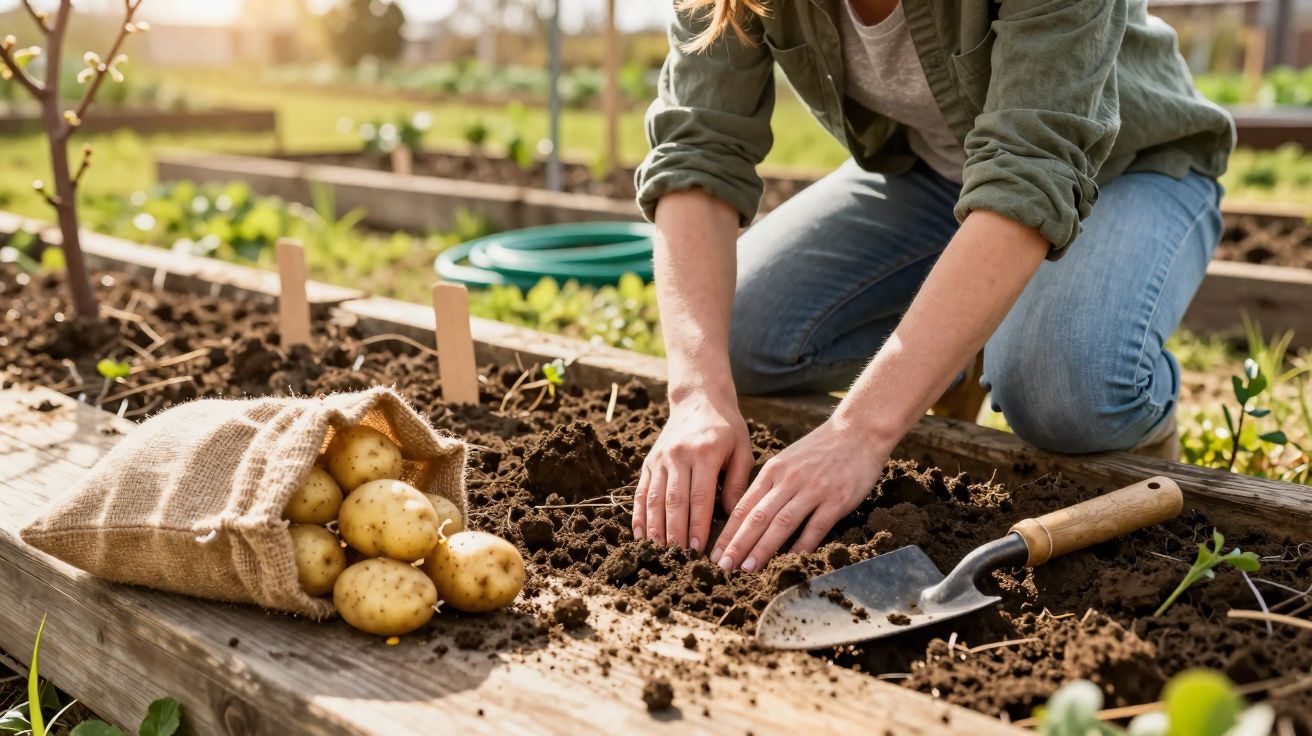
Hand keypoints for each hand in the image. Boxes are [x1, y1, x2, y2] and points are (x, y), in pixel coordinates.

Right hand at [633, 390, 752, 552]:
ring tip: (658, 552)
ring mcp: (661, 458)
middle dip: (675, 533)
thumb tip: (733, 516)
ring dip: (655, 528)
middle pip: (674, 501)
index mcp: (706, 452)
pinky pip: (641, 491)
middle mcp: (679, 455)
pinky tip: (639, 535)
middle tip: (678, 559)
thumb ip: (740, 482)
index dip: (698, 525)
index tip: (699, 549)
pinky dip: (638, 514)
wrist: (699, 398)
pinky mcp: (649, 461)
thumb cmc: (726, 427)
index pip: (700, 496)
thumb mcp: (742, 448)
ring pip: (654, 499)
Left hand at [711, 418, 889, 570]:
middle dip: (737, 544)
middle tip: (723, 566)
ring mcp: (813, 490)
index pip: (743, 506)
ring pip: (782, 523)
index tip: (715, 553)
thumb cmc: (820, 449)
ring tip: (748, 568)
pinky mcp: (837, 500)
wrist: (858, 432)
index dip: (728, 532)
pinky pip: (815, 527)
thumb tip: (747, 514)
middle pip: (757, 516)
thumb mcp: (787, 460)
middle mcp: (789, 480)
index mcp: (773, 470)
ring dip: (763, 548)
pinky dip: (801, 545)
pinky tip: (789, 561)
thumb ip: (769, 484)